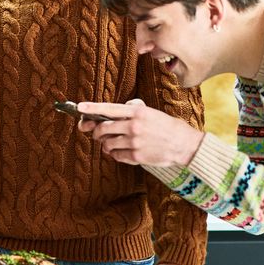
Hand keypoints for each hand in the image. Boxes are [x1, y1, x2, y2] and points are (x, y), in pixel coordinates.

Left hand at [76, 99, 204, 166]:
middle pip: (103, 129)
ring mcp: (135, 142)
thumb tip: (109, 116)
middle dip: (96, 132)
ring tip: (112, 144)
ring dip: (106, 145)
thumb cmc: (165, 126)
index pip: (109, 109)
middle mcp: (134, 126)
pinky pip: (116, 156)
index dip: (92, 108)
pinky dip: (116, 155)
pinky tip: (123, 152)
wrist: (183, 144)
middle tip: (97, 134)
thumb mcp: (149, 112)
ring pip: (107, 144)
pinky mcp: (137, 157)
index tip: (79, 108)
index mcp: (137, 112)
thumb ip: (131, 111)